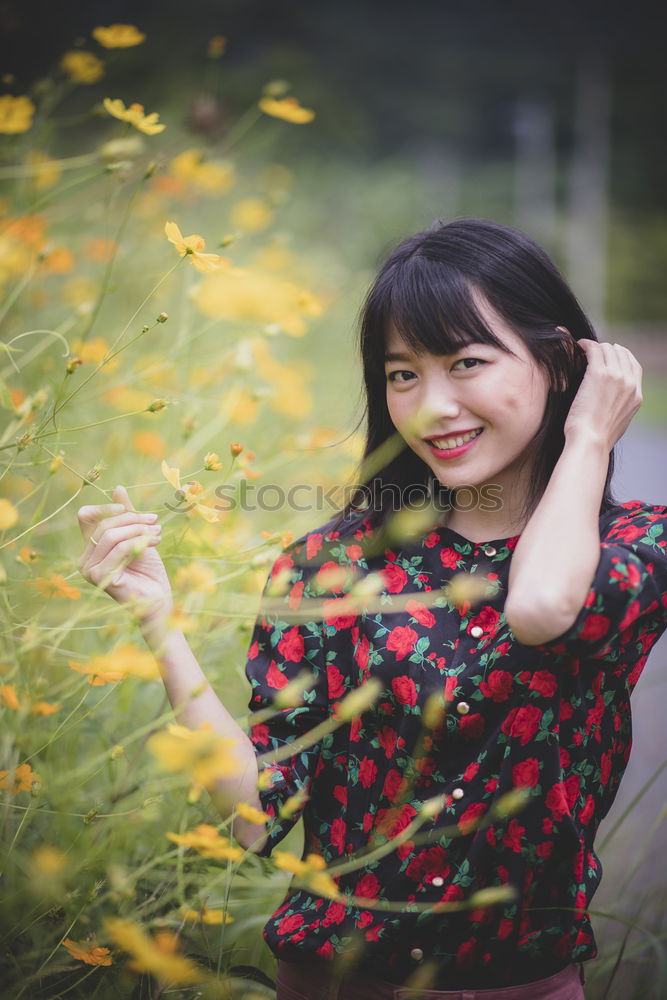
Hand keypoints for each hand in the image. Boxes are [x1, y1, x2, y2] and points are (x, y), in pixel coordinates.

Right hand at [77, 484, 172, 630]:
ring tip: (157, 533)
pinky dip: (140, 541)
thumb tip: (118, 488)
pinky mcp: (101, 578)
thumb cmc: (148, 570)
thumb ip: (127, 515)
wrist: (158, 599)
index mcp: (89, 548)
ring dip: (138, 530)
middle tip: (154, 521)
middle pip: (103, 525)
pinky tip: (155, 542)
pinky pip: (120, 549)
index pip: (86, 516)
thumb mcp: (137, 536)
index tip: (127, 508)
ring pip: (111, 536)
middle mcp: (84, 559)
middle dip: (132, 519)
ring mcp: (89, 570)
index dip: (105, 508)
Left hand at [563, 340, 642, 449]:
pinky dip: (585, 345)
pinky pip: (594, 349)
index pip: (634, 366)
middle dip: (607, 350)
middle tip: (592, 351)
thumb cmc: (596, 438)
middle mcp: (630, 384)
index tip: (609, 356)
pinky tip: (578, 347)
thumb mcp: (617, 423)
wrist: (590, 442)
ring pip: (608, 349)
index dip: (621, 357)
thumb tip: (610, 405)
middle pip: (622, 354)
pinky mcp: (599, 374)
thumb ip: (618, 409)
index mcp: (636, 396)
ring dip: (596, 347)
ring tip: (583, 349)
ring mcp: (616, 377)